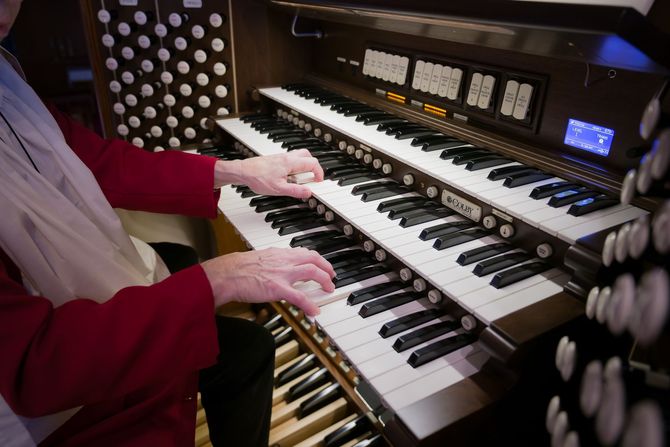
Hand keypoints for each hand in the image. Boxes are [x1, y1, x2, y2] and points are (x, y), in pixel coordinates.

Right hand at [201, 247, 334, 315]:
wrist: (227, 274)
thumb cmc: (238, 268)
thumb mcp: (259, 259)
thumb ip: (271, 262)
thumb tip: (276, 268)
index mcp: (279, 254)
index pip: (303, 252)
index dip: (316, 258)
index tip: (321, 263)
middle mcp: (283, 261)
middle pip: (313, 258)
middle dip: (326, 267)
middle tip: (331, 276)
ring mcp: (282, 274)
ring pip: (311, 272)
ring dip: (324, 280)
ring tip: (328, 288)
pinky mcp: (277, 288)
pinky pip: (299, 297)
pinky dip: (309, 304)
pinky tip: (314, 311)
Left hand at [214, 149, 323, 198]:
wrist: (243, 171)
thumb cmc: (257, 178)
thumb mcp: (279, 189)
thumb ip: (295, 191)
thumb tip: (308, 192)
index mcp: (290, 163)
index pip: (312, 163)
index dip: (319, 173)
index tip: (318, 181)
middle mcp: (287, 157)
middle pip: (307, 155)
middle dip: (314, 166)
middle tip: (313, 177)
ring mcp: (281, 157)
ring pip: (299, 156)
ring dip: (304, 165)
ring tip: (301, 178)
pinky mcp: (276, 159)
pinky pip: (290, 159)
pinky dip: (295, 166)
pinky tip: (289, 177)